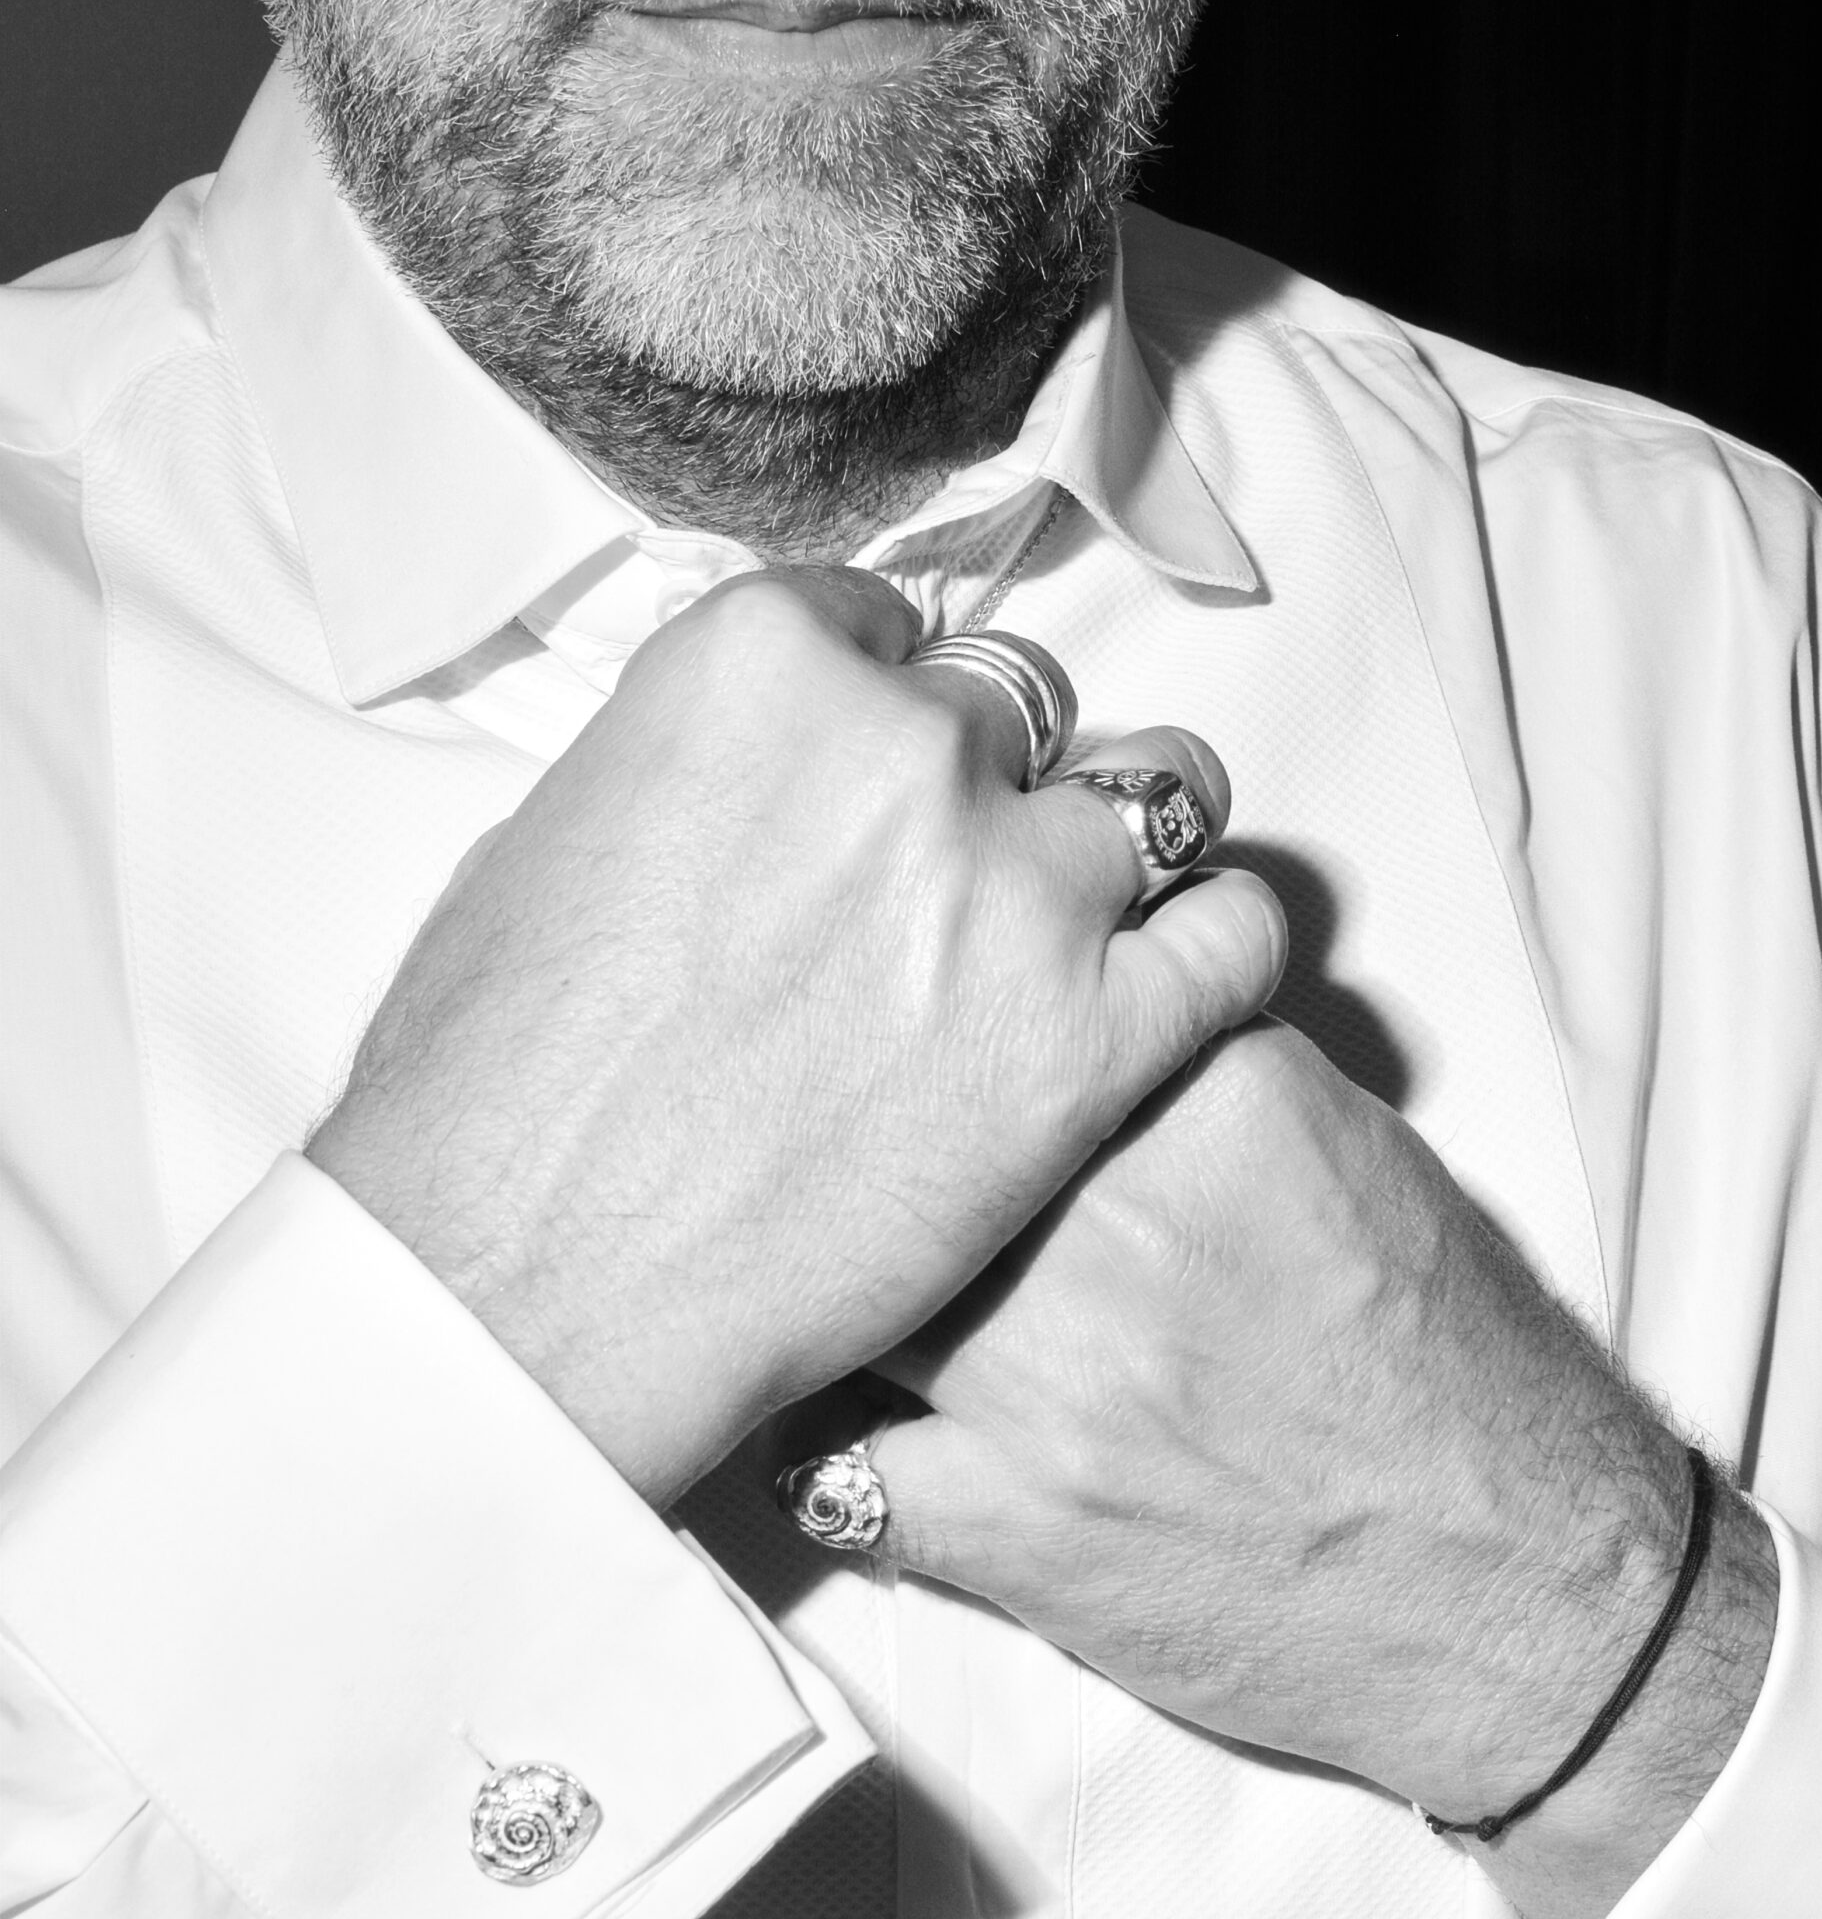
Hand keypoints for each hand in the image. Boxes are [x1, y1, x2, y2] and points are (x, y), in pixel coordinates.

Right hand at [307, 569, 1285, 1501]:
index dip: (877, 718)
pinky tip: (1173, 991)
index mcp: (758, 667)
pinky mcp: (1095, 1041)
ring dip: (1107, 861)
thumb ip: (681, 780)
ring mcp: (1017, 891)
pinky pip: (1234, 938)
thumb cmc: (491, 1099)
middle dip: (975, 796)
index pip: (882, 630)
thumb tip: (732, 792)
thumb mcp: (542, 856)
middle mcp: (906, 747)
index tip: (864, 793)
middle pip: (1009, 716)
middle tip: (933, 900)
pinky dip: (1218, 948)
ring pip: (1147, 802)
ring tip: (1067, 938)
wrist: (528, 1288)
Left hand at [808, 1020, 1775, 1918]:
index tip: (946, 1060)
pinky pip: (827, 1467)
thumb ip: (1208, 1086)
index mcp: (1210, 1110)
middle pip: (910, 1148)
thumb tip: (1097, 1044)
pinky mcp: (1018, 1525)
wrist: (1528, 1585)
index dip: (969, 1039)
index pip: (1021, 1018)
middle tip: (852, 1172)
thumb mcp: (1363, 1157)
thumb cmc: (1464, 1370)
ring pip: (846, 1293)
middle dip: (877, 1162)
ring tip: (829, 1304)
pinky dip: (822, 1452)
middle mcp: (1112, 1227)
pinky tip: (849, 1440)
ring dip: (835, 1301)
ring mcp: (1049, 1382)